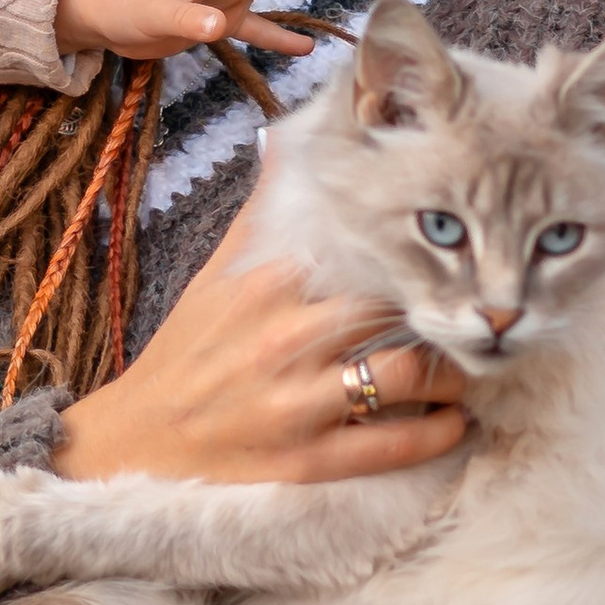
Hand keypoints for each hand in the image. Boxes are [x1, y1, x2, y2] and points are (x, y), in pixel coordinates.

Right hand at [55, 205, 467, 485]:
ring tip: (464, 366)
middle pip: (396, 311)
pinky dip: (437, 433)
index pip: (365, 251)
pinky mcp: (308, 460)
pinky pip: (393, 445)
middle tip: (467, 313)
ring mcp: (298, 403)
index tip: (440, 253)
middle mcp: (285, 339)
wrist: (137, 441)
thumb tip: (288, 144)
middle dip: (439, 312)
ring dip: (450, 373)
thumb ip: (263, 215)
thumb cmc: (187, 353)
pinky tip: (454, 421)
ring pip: (407, 377)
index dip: (412, 251)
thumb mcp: (216, 275)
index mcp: (268, 284)